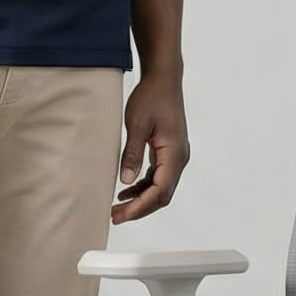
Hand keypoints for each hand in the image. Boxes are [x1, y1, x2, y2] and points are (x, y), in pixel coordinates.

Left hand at [112, 72, 187, 221]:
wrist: (163, 79)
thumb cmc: (152, 97)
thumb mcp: (138, 124)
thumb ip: (132, 154)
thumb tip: (126, 181)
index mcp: (174, 154)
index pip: (159, 191)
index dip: (140, 206)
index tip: (121, 214)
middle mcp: (179, 158)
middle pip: (162, 195)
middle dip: (140, 208)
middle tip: (115, 216)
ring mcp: (175, 156)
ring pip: (160, 188)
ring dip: (141, 199)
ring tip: (118, 207)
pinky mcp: (168, 152)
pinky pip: (157, 176)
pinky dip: (143, 187)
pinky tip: (126, 190)